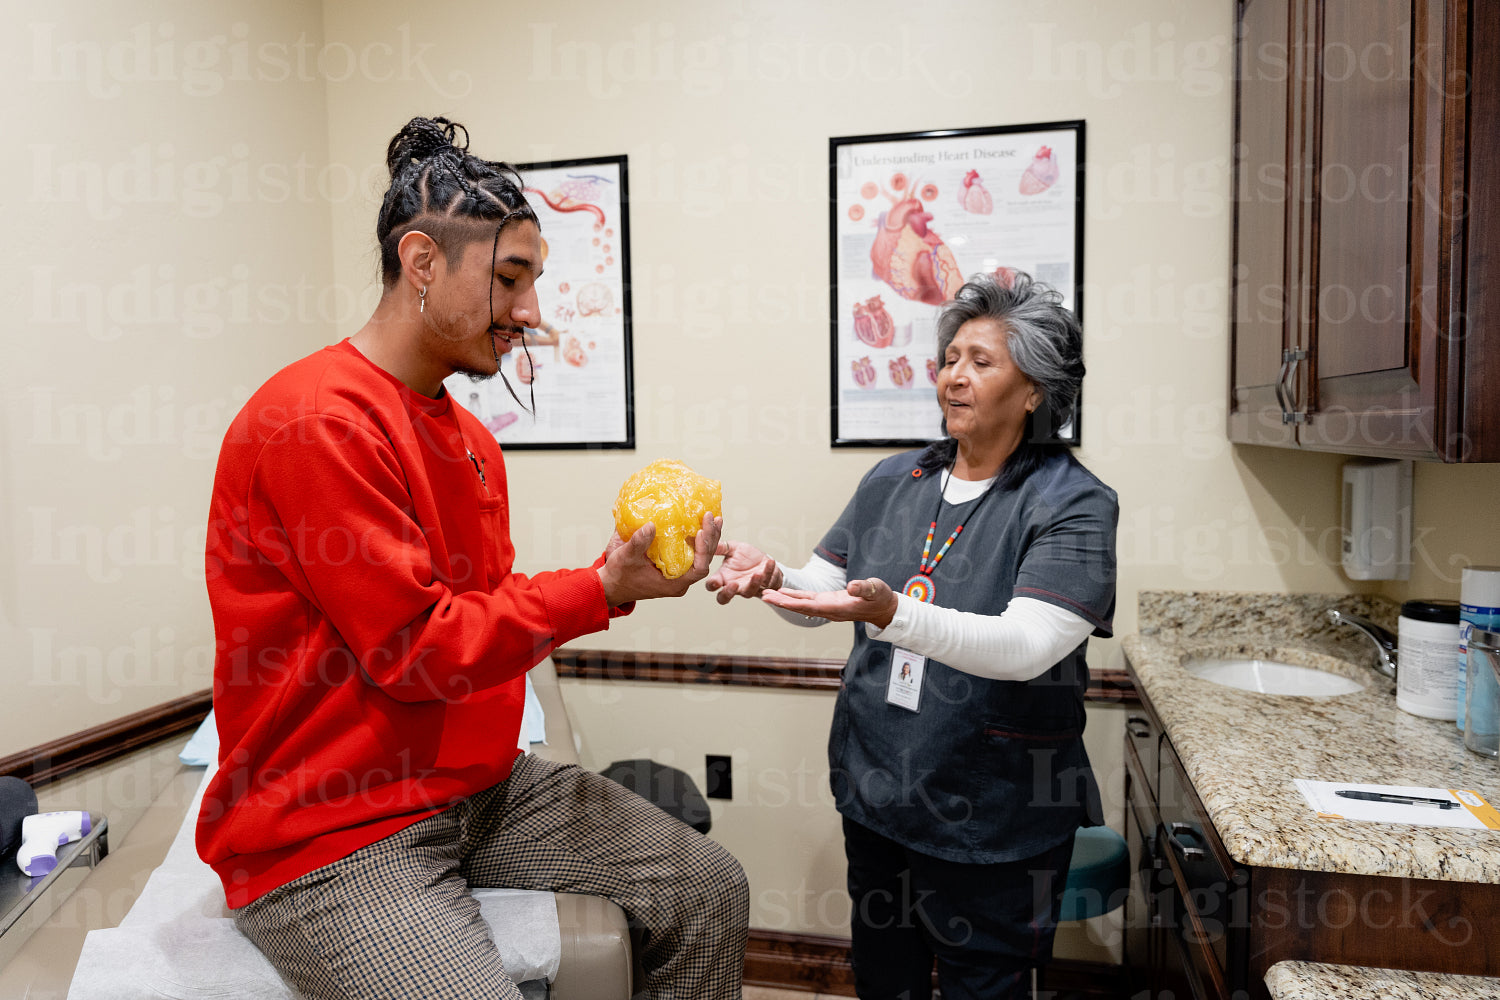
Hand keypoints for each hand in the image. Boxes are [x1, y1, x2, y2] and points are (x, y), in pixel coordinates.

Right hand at [598, 512, 722, 605]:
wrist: (611, 585)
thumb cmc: (620, 575)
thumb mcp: (627, 557)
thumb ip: (639, 542)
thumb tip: (651, 524)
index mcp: (674, 584)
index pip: (699, 568)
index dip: (703, 550)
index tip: (701, 532)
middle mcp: (680, 580)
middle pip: (704, 559)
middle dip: (710, 538)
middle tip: (711, 517)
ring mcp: (679, 574)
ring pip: (700, 556)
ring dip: (707, 537)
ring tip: (712, 518)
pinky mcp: (674, 567)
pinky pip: (691, 553)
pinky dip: (697, 539)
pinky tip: (699, 524)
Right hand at [704, 540, 782, 604]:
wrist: (763, 559)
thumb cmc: (746, 556)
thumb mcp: (734, 548)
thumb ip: (723, 547)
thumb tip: (711, 544)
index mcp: (723, 577)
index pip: (712, 585)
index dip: (712, 585)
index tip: (716, 582)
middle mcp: (734, 586)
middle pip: (724, 598)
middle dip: (728, 593)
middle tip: (734, 584)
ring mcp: (748, 589)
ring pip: (748, 592)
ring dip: (753, 584)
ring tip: (757, 573)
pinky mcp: (764, 587)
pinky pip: (767, 583)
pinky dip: (769, 572)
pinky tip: (770, 562)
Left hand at [761, 577, 898, 628]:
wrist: (884, 608)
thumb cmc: (881, 598)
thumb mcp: (875, 590)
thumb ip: (862, 589)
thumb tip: (851, 587)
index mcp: (837, 607)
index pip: (809, 606)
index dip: (791, 602)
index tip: (776, 599)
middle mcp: (828, 610)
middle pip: (800, 606)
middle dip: (781, 601)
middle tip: (763, 595)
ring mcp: (827, 607)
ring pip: (801, 603)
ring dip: (784, 599)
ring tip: (767, 593)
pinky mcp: (828, 602)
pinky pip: (807, 600)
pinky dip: (794, 596)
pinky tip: (783, 592)